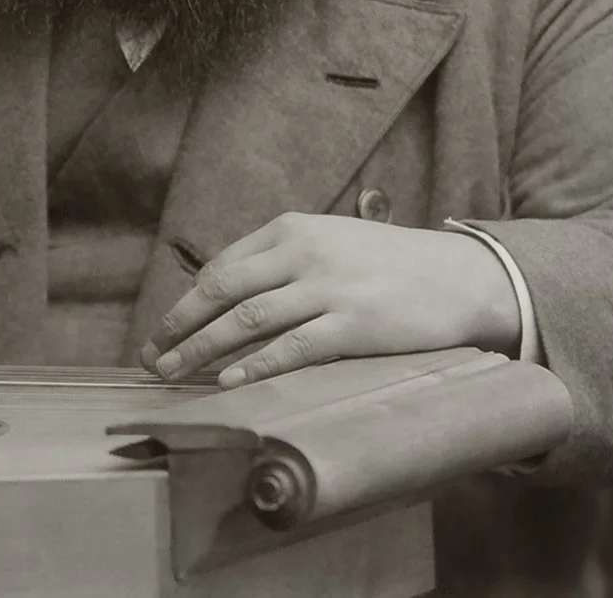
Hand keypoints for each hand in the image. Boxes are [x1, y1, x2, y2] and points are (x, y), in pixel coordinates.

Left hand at [140, 212, 520, 387]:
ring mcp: (327, 288)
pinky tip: (229, 381)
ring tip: (173, 373)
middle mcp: (302, 253)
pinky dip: (254, 365)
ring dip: (201, 349)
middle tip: (152, 356)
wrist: (459, 276)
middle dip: (179, 326)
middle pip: (222, 291)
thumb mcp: (329, 244)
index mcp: (290, 230)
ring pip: (246, 320)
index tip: (163, 330)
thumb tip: (225, 298)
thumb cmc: (388, 265)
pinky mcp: (353, 325)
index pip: (222, 267)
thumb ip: (281, 264)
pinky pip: (292, 348)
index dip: (186, 302)